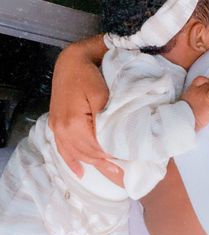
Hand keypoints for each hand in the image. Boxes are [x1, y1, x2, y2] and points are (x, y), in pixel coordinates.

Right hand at [48, 40, 122, 184]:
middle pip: (86, 153)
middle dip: (104, 163)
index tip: (126, 162)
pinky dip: (71, 161)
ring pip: (75, 153)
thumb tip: (110, 142)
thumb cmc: (87, 75)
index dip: (111, 156)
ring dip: (92, 164)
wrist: (69, 61)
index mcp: (74, 123)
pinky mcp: (56, 124)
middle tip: (122, 172)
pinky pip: (62, 148)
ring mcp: (57, 128)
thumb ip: (104, 120)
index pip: (96, 148)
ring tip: (110, 173)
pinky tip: (79, 172)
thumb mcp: (101, 95)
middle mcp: (63, 129)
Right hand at [181, 76, 208, 130]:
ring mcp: (205, 98)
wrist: (180, 121)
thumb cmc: (181, 114)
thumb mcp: (183, 100)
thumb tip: (195, 100)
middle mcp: (199, 91)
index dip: (206, 83)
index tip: (206, 90)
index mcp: (192, 89)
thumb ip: (190, 96)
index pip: (201, 79)